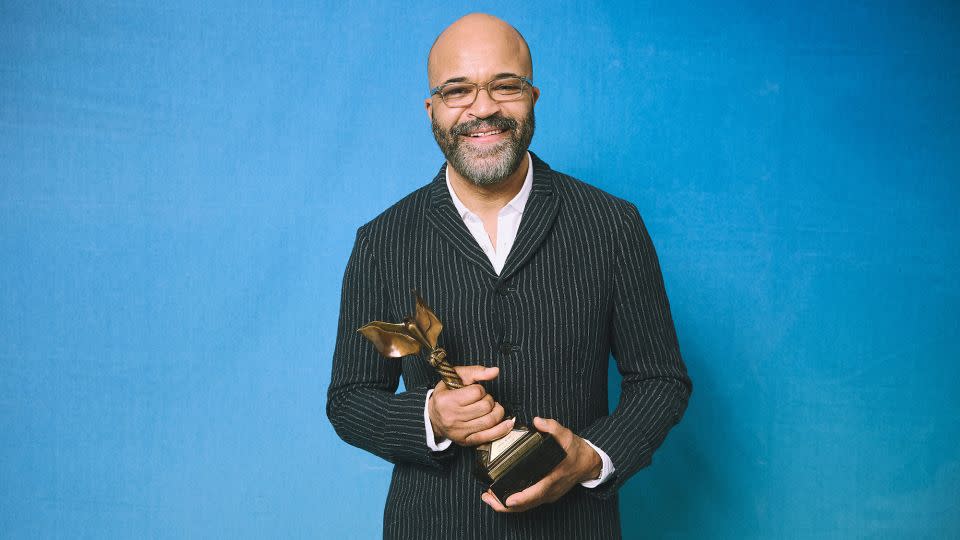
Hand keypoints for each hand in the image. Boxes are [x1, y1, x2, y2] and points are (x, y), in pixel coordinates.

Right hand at [428, 366, 514, 446]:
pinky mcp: (466, 441)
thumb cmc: (446, 395)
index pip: (477, 392)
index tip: (475, 392)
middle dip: (489, 401)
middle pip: (485, 407)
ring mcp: (459, 431)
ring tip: (493, 408)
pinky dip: (502, 430)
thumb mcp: (455, 378)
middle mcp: (452, 417)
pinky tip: (508, 423)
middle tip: (484, 400)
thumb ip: (475, 372)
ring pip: (489, 421)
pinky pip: (488, 436)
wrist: (434, 418)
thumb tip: (495, 371)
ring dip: (497, 412)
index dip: (480, 390)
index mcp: (447, 400)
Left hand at [481, 416, 601, 512]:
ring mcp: (548, 495)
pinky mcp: (545, 495)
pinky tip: (501, 496)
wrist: (587, 463)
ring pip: (526, 506)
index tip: (508, 500)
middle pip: (526, 505)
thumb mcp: (566, 435)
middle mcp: (550, 490)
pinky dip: (514, 503)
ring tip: (488, 498)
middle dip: (505, 505)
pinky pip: (528, 502)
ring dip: (506, 506)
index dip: (522, 498)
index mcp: (554, 477)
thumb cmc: (575, 450)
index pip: (537, 492)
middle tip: (487, 497)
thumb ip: (552, 427)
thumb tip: (537, 421)